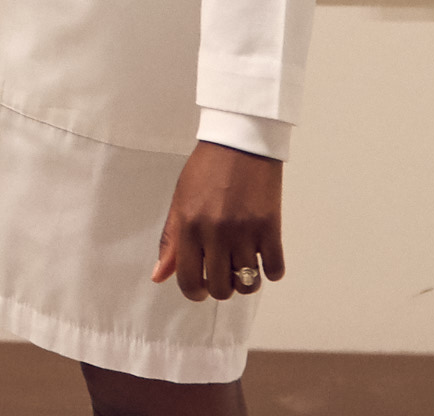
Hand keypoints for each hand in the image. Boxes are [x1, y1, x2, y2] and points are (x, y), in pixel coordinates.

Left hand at [152, 142, 284, 303]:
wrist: (239, 142)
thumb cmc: (205, 169)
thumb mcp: (180, 200)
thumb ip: (171, 240)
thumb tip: (159, 276)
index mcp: (189, 225)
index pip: (188, 279)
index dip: (194, 292)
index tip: (200, 288)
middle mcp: (215, 232)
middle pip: (221, 288)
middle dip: (221, 287)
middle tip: (223, 272)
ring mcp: (245, 232)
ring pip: (248, 284)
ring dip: (245, 281)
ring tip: (242, 263)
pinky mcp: (270, 228)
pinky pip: (275, 271)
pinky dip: (270, 270)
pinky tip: (262, 254)